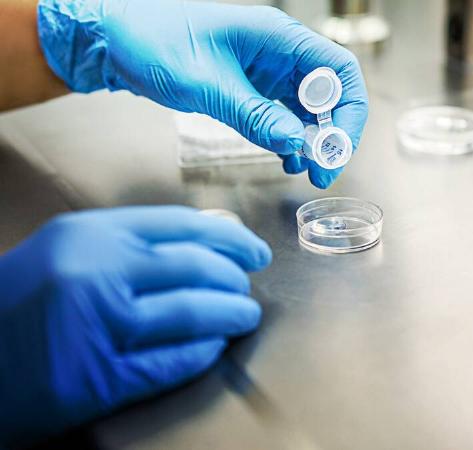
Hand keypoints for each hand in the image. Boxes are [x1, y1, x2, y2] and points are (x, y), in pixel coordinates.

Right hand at [0, 206, 269, 445]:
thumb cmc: (19, 303)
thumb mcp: (65, 252)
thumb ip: (128, 244)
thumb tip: (206, 244)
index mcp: (90, 233)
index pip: (183, 225)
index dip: (231, 237)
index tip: (254, 251)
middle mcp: (96, 271)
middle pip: (197, 266)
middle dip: (235, 278)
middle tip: (247, 289)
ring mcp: (99, 325)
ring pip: (194, 312)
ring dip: (232, 315)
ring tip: (245, 317)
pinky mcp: (100, 378)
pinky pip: (173, 361)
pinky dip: (204, 352)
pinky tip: (215, 347)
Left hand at [38, 0, 368, 188]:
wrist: (114, 40)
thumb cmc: (153, 42)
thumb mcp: (207, 85)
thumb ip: (255, 116)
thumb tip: (295, 144)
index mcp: (278, 38)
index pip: (339, 72)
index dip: (348, 112)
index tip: (338, 148)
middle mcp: (280, 53)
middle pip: (330, 94)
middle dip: (333, 134)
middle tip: (324, 170)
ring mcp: (267, 70)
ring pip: (310, 109)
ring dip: (313, 141)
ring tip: (306, 172)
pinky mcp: (253, 87)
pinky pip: (285, 115)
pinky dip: (290, 138)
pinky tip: (286, 158)